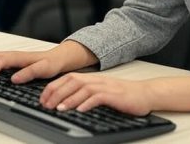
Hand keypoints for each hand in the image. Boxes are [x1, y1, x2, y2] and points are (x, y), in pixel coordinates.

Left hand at [0, 40, 97, 83]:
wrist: (62, 59)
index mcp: (11, 57)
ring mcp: (30, 59)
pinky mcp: (44, 65)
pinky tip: (15, 79)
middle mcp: (18, 55)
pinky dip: (23, 73)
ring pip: (8, 59)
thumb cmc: (40, 65)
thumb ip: (5, 71)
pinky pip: (32, 68)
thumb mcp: (19, 69)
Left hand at [43, 74, 189, 114]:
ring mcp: (106, 86)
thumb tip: (66, 103)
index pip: (68, 78)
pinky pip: (98, 98)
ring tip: (59, 108)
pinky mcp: (114, 95)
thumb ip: (86, 94)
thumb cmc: (123, 96)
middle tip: (46, 104)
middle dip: (57, 92)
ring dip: (69, 99)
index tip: (43, 98)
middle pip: (72, 81)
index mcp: (92, 78)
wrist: (145, 94)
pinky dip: (87, 103)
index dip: (54, 87)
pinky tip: (80, 110)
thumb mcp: (102, 92)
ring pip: (83, 89)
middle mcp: (97, 80)